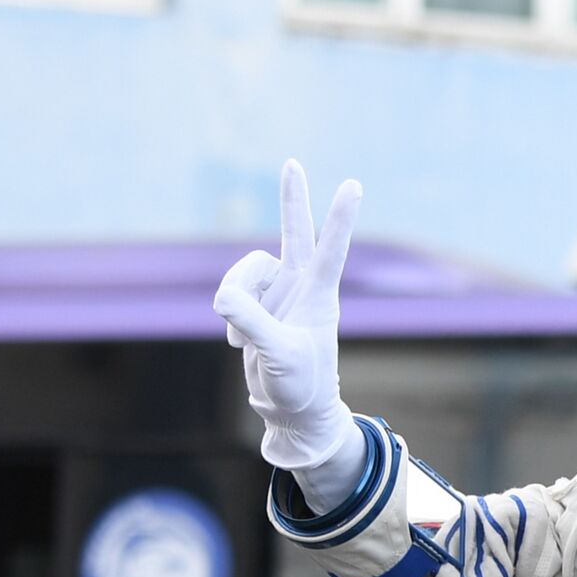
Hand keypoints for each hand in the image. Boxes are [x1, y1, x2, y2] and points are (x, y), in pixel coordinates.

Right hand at [213, 159, 362, 469]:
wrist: (292, 412)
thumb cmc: (300, 386)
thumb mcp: (278, 355)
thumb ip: (251, 322)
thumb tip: (223, 296)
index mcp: (320, 296)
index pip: (331, 249)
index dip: (340, 217)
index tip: (354, 184)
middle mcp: (302, 288)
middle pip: (294, 233)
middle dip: (292, 200)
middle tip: (292, 164)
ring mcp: (279, 295)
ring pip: (243, 273)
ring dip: (235, 297)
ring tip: (243, 336)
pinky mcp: (258, 307)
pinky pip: (229, 295)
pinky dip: (229, 317)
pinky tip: (241, 344)